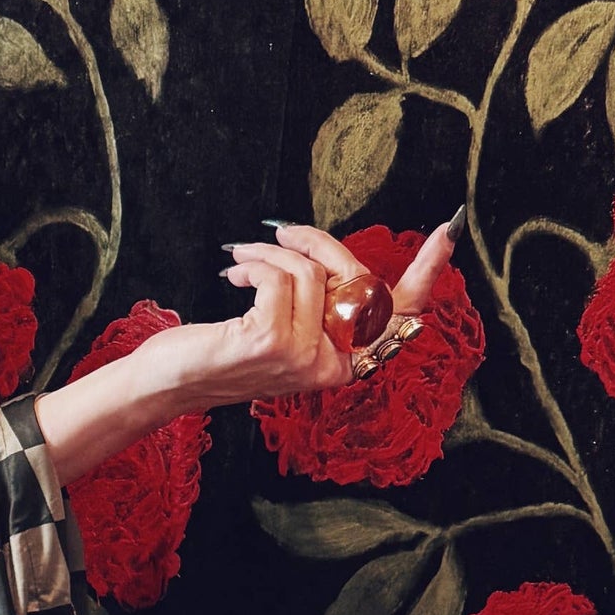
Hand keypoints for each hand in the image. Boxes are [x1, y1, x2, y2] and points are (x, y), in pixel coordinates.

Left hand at [183, 217, 463, 409]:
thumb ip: (315, 305)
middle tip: (281, 232)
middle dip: (317, 242)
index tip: (447, 234)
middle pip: (355, 279)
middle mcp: (331, 366)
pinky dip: (257, 264)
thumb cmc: (217, 353)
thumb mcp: (278, 328)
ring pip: (311, 272)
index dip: (424, 274)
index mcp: (341, 363)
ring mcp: (303, 357)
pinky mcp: (273, 342)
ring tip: (243, 260)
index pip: (396, 316)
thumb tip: (330, 260)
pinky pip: (282, 276)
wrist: (166, 383)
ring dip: (272, 252)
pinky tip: (235, 275)